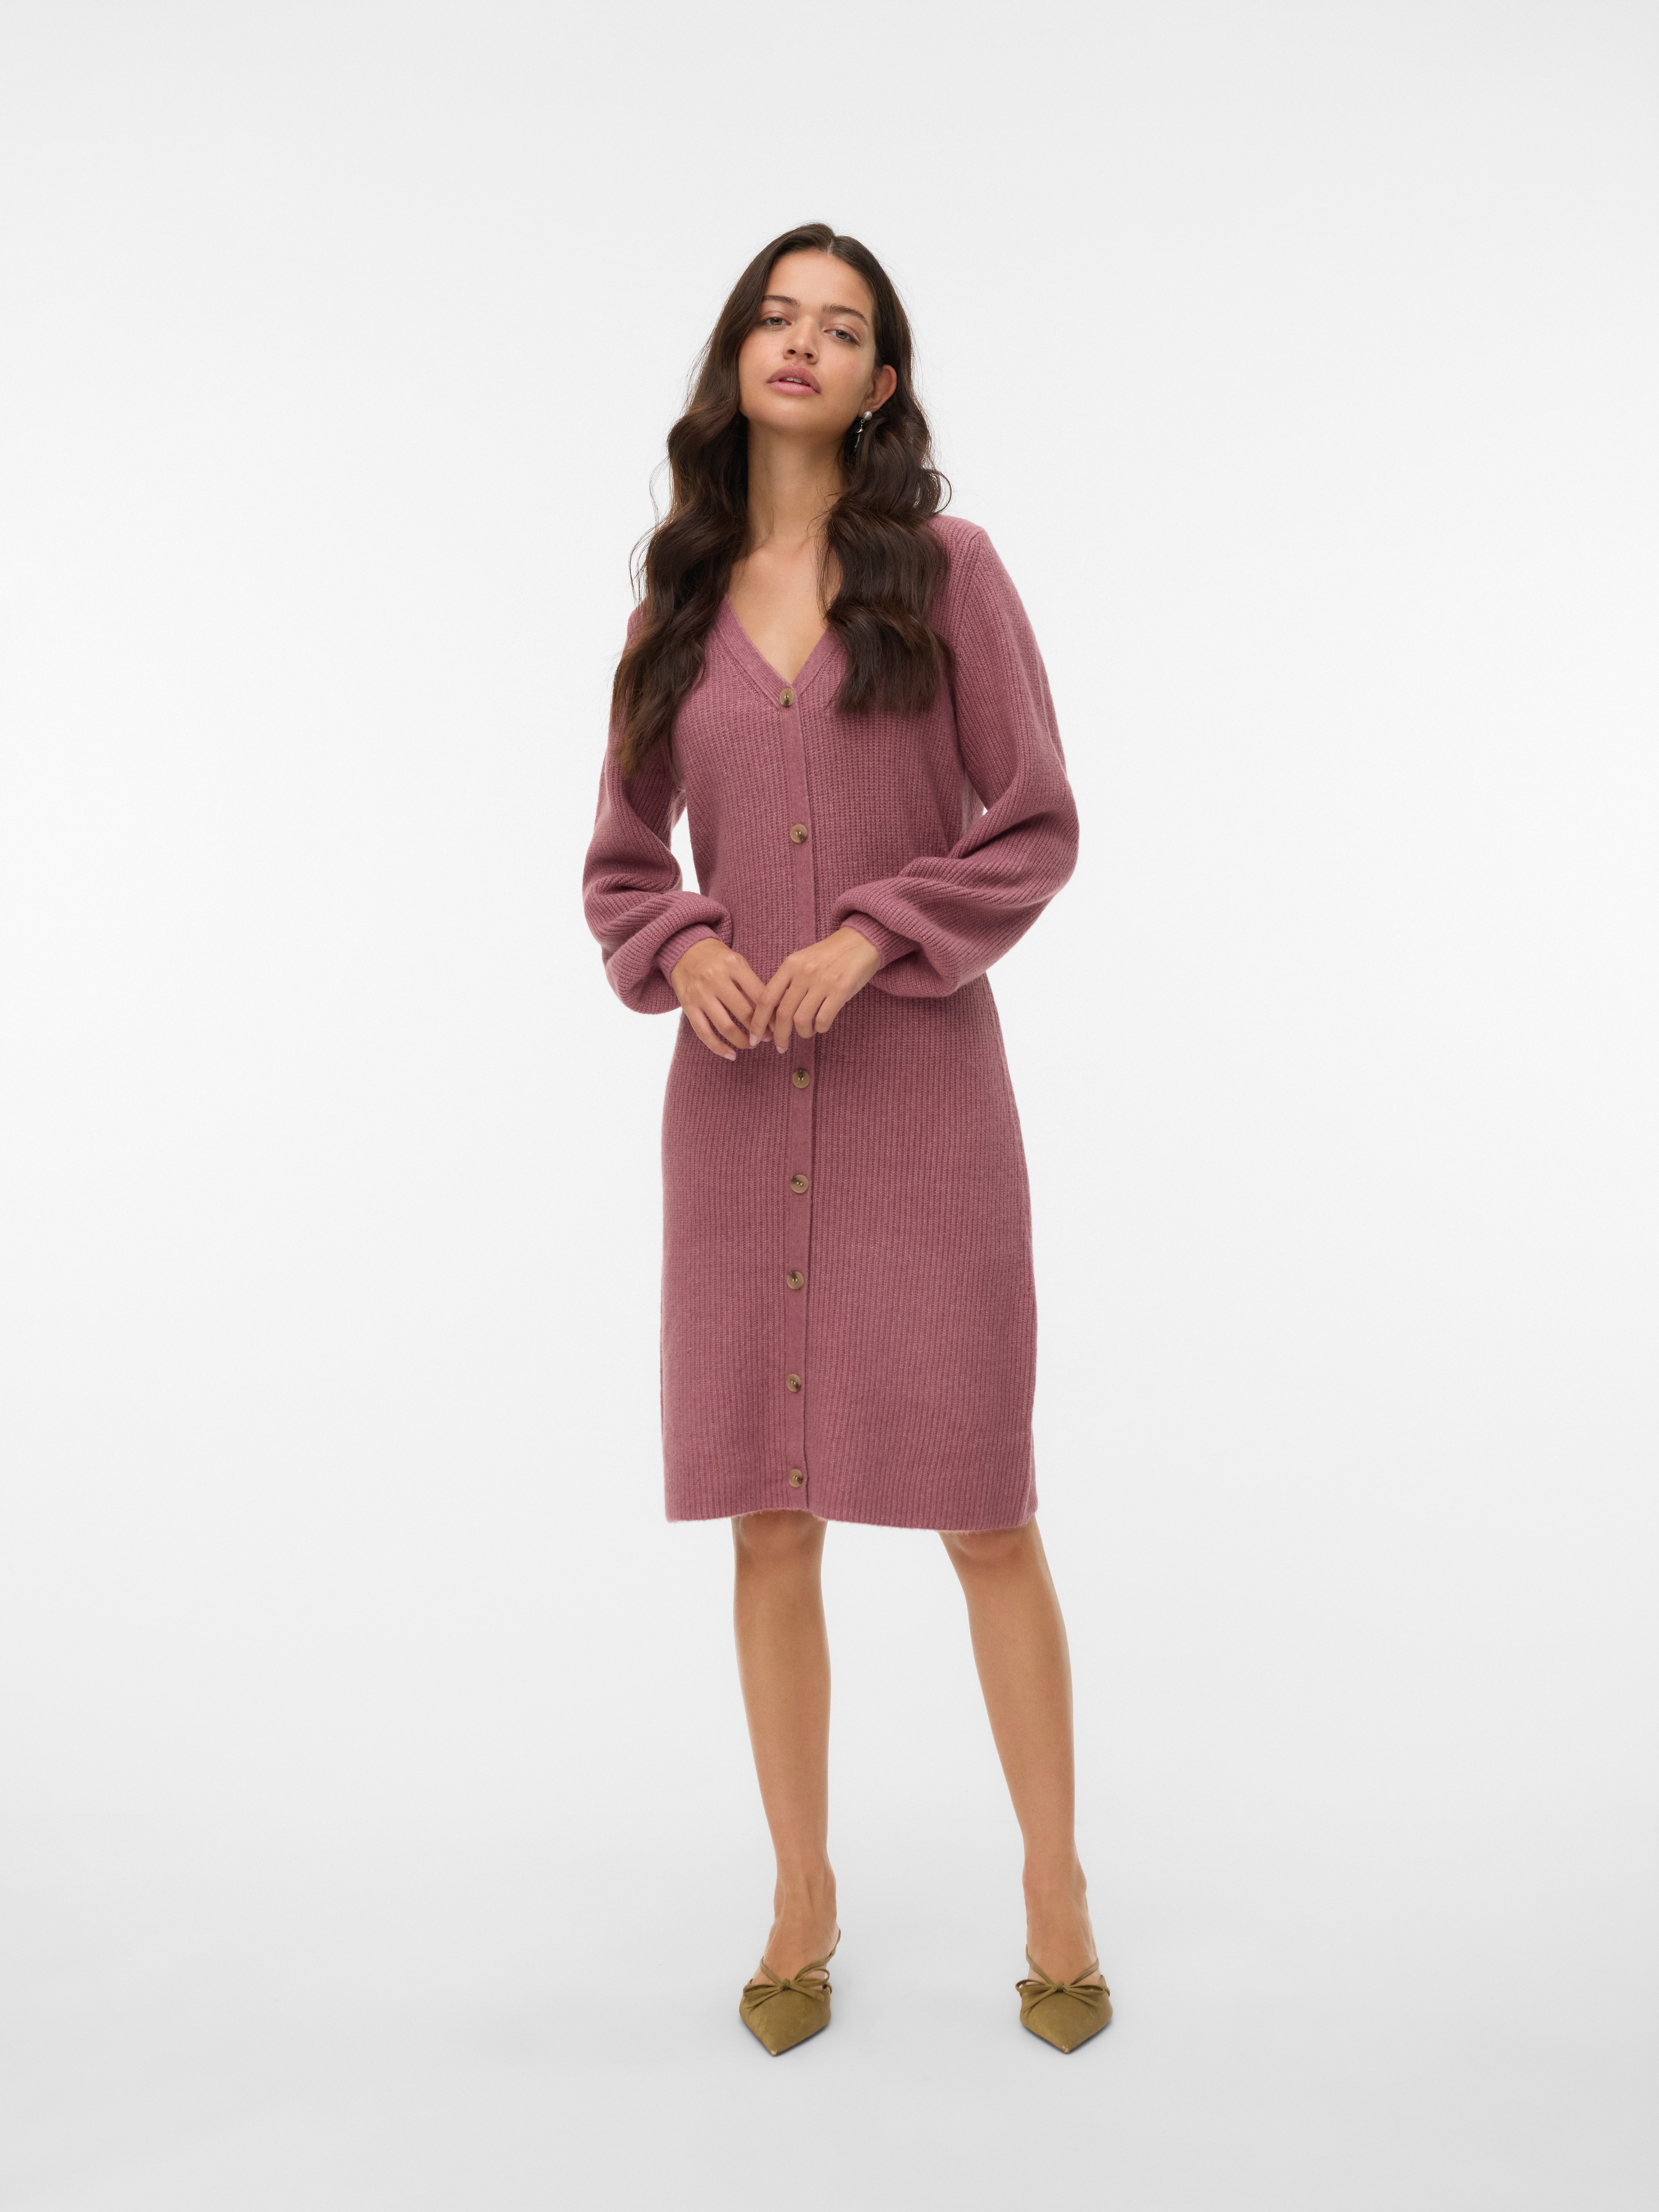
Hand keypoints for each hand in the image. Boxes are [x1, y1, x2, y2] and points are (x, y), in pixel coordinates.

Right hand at [669, 937, 768, 1060]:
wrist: (685, 952)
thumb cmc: (718, 960)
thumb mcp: (738, 964)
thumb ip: (753, 985)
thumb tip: (774, 1013)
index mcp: (734, 965)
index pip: (759, 995)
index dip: (772, 1015)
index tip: (778, 1026)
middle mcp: (715, 978)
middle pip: (744, 1012)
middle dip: (759, 1030)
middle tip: (767, 1037)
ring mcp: (700, 993)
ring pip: (725, 1026)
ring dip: (742, 1041)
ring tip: (752, 1044)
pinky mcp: (688, 1006)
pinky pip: (704, 1033)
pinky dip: (719, 1048)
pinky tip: (731, 1055)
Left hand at [749, 926, 881, 1051]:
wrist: (861, 941)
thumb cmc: (830, 955)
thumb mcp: (803, 962)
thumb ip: (788, 983)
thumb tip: (772, 1013)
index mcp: (790, 965)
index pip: (766, 998)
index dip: (757, 1022)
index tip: (754, 1038)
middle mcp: (804, 973)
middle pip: (782, 1014)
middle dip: (779, 1036)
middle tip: (780, 1047)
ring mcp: (823, 982)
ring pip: (801, 1020)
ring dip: (802, 1033)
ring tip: (806, 1032)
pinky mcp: (841, 990)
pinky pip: (823, 1020)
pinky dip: (819, 1029)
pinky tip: (821, 1026)